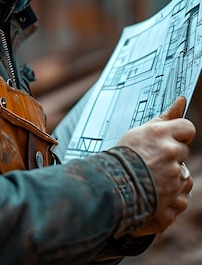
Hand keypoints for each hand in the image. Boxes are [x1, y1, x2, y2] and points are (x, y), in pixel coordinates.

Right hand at [116, 96, 194, 235]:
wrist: (110, 185)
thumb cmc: (122, 156)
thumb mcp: (140, 131)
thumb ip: (165, 118)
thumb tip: (181, 100)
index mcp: (161, 134)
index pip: (188, 128)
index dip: (181, 134)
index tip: (173, 138)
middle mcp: (170, 152)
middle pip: (183, 151)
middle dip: (172, 156)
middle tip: (153, 160)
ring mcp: (174, 176)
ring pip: (184, 175)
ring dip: (173, 177)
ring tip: (153, 178)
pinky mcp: (174, 196)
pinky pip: (182, 194)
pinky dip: (172, 197)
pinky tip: (157, 192)